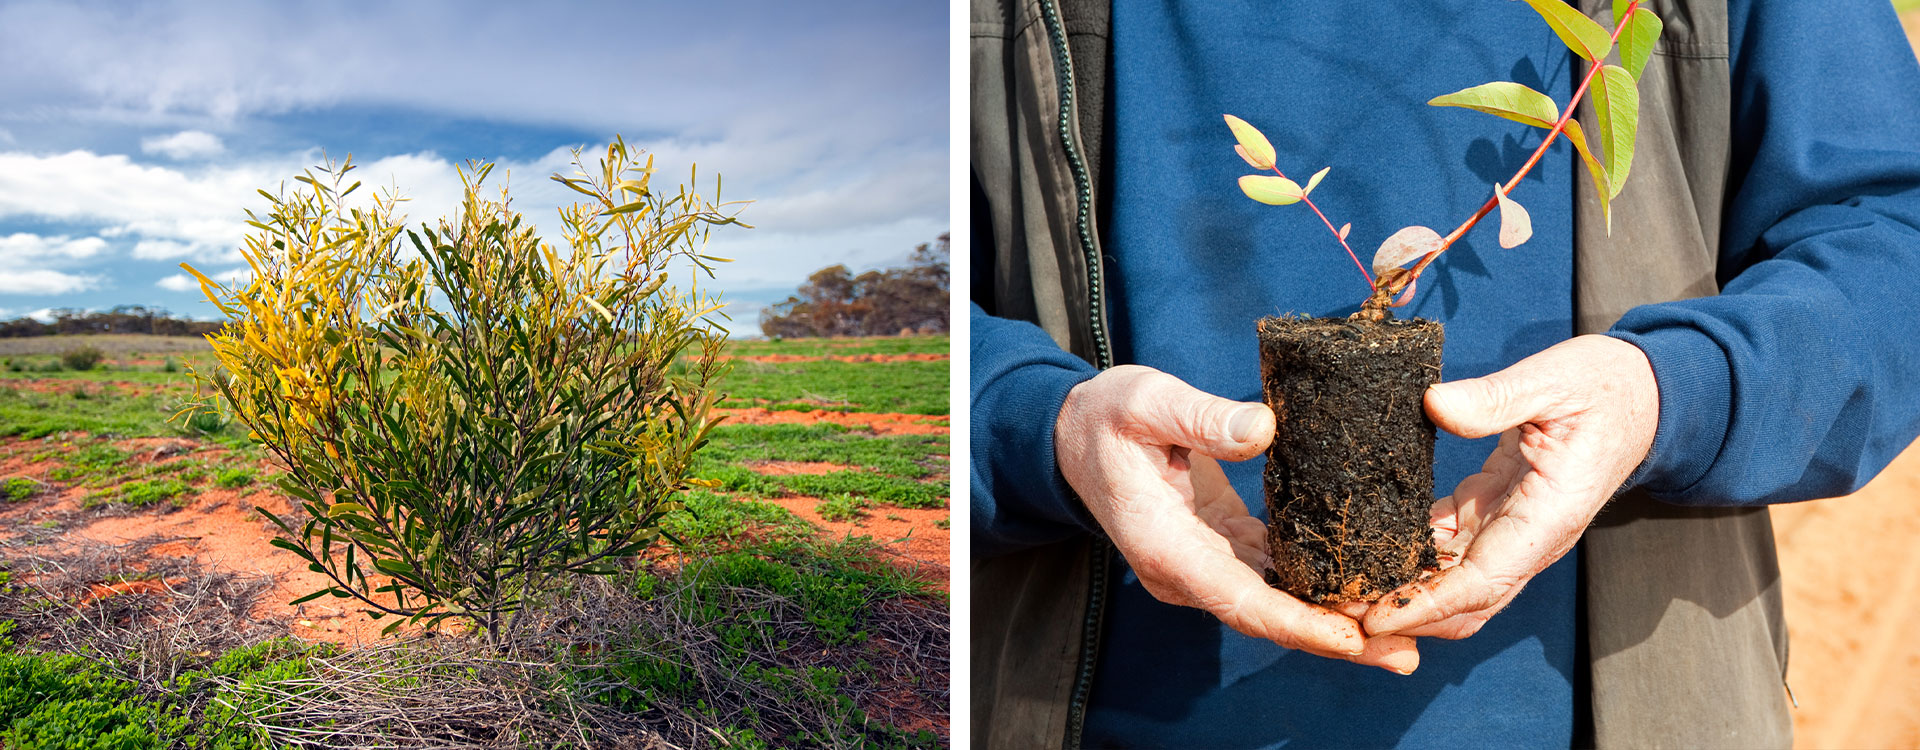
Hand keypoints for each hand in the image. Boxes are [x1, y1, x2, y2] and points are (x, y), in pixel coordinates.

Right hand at [1057, 365, 1419, 672]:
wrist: (1069, 436)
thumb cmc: (1105, 416)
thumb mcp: (1144, 401)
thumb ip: (1201, 417)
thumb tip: (1264, 429)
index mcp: (1166, 545)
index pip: (1239, 598)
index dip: (1298, 622)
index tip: (1352, 637)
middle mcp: (1185, 571)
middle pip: (1267, 618)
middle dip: (1335, 640)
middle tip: (1404, 654)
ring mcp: (1202, 566)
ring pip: (1275, 606)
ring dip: (1335, 623)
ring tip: (1403, 636)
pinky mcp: (1219, 550)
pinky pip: (1273, 580)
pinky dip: (1317, 592)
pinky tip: (1366, 591)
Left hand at [1363, 335, 1658, 638]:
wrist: (1640, 393)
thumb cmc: (1603, 387)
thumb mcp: (1552, 381)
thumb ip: (1496, 398)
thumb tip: (1435, 405)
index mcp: (1547, 518)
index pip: (1481, 583)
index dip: (1425, 604)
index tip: (1373, 617)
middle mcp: (1528, 539)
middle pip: (1462, 602)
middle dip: (1403, 614)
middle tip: (1337, 608)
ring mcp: (1510, 530)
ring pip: (1451, 582)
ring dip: (1401, 590)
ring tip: (1338, 586)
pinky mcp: (1493, 511)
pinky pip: (1446, 547)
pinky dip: (1408, 555)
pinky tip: (1362, 549)